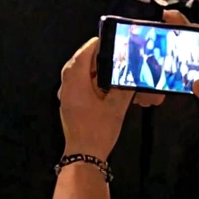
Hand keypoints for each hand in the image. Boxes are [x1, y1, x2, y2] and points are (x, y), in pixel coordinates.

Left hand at [57, 36, 132, 161]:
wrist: (83, 157)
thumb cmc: (98, 129)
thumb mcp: (116, 108)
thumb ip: (124, 87)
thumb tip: (132, 73)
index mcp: (75, 78)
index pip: (85, 52)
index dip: (98, 44)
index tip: (113, 41)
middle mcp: (66, 83)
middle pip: (80, 61)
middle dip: (97, 57)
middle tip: (115, 54)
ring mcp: (65, 94)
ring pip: (79, 73)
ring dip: (94, 69)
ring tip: (112, 68)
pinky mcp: (68, 103)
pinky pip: (78, 84)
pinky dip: (90, 80)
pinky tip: (103, 86)